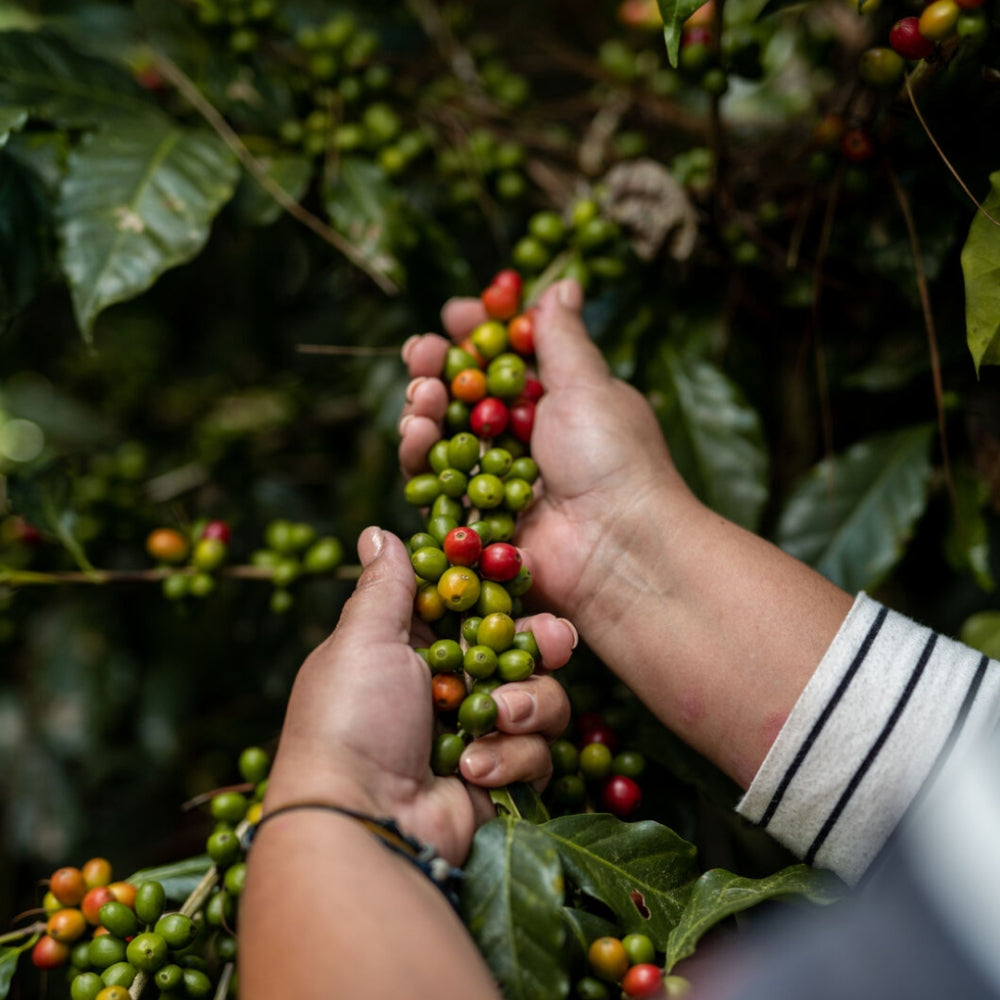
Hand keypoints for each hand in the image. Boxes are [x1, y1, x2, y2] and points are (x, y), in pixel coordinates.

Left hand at [263, 526, 573, 864]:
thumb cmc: (351, 720)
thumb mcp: (364, 639)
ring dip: (525, 708)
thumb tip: (376, 531)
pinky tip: (473, 770)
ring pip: (539, 700)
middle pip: (517, 650)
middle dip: (539, 645)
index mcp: (409, 648)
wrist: (362, 822)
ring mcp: (475, 734)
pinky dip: (510, 757)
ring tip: (493, 721)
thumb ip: (387, 585)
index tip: (524, 578)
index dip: (502, 592)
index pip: (471, 607)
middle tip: (554, 641)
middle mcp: (446, 688)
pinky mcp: (499, 777)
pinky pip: (537, 751)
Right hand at [400, 279, 852, 786]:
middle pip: (462, 397)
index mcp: (556, 403)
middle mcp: (523, 441)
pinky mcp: (476, 519)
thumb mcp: (587, 383)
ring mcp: (497, 481)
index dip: (476, 335)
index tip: (455, 313)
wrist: (618, 547)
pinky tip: (414, 428)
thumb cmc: (613, 458)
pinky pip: (433, 482)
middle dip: (436, 369)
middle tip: (422, 351)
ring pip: (441, 437)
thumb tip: (565, 281)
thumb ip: (561, 335)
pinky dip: (418, 452)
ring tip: (422, 390)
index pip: (503, 359)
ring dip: (423, 406)